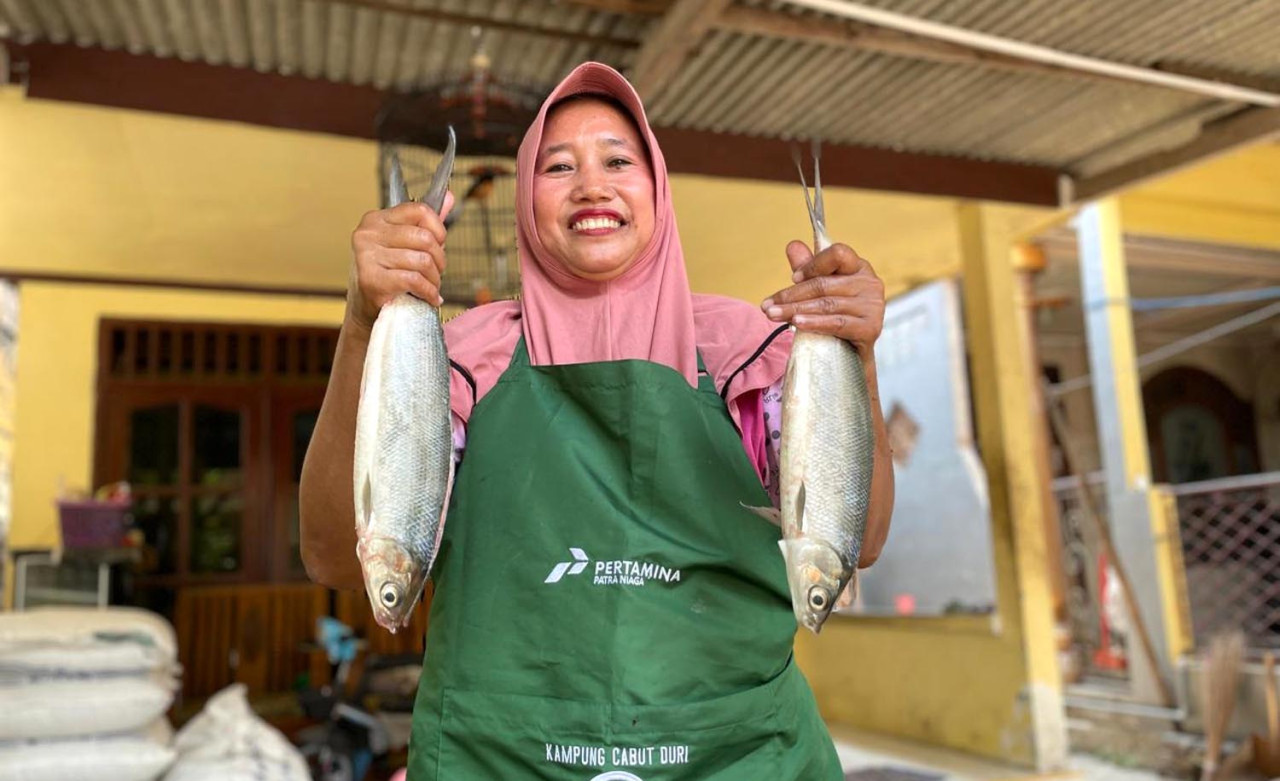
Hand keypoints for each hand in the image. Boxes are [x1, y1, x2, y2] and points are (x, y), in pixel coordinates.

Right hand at [346, 191, 455, 332]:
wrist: (366, 308)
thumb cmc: (388, 274)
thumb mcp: (405, 245)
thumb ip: (426, 223)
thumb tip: (450, 197)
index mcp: (377, 219)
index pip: (419, 210)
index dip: (438, 229)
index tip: (440, 244)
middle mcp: (368, 233)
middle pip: (424, 237)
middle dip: (439, 259)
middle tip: (437, 273)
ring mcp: (367, 255)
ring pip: (422, 260)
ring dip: (434, 279)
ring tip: (432, 287)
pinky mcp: (371, 279)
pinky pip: (414, 280)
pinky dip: (429, 292)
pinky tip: (431, 298)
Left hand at [761, 241, 884, 357]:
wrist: (853, 355)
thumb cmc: (836, 316)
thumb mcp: (820, 290)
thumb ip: (809, 268)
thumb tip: (793, 245)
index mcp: (858, 267)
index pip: (838, 253)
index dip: (813, 264)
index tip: (793, 277)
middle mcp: (870, 283)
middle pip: (824, 284)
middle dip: (791, 295)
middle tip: (766, 306)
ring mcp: (873, 306)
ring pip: (826, 304)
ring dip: (794, 310)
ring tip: (773, 315)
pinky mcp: (870, 328)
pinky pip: (836, 323)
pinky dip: (814, 323)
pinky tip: (796, 323)